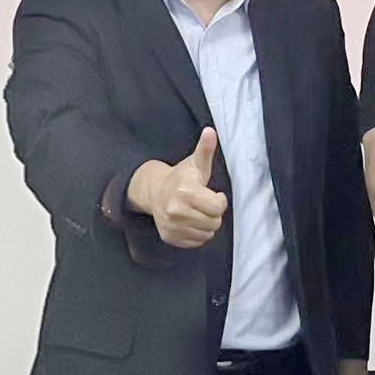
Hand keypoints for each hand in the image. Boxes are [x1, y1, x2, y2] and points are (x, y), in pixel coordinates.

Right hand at [134, 128, 228, 248]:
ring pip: (206, 234)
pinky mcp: (169, 237)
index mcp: (185, 192)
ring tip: (197, 212)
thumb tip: (210, 131)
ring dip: (206, 224)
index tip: (214, 194)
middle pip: (214, 222)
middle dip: (213, 213)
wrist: (155, 191)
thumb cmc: (181, 177)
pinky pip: (196, 242)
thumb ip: (205, 149)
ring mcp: (171, 226)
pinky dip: (197, 234)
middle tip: (204, 203)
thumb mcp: (196, 163)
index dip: (220, 201)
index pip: (218, 207)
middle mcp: (176, 211)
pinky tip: (191, 221)